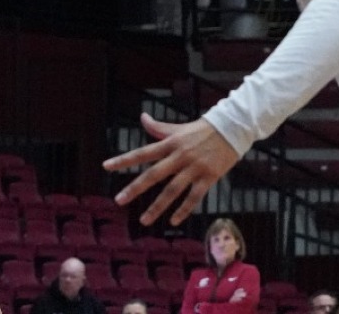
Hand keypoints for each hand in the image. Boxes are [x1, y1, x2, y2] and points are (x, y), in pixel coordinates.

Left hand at [102, 113, 239, 224]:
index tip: (106, 166)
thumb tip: (142, 117)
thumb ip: (159, 128)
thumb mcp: (178, 128)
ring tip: (144, 220)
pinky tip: (173, 221)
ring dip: (157, 207)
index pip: (142, 152)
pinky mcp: (209, 177)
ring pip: (172, 190)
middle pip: (154, 174)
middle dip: (135, 188)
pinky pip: (194, 197)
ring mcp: (194, 168)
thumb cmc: (202, 129)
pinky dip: (183, 210)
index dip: (124, 160)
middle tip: (119, 200)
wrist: (232, 128)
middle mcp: (179, 156)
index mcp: (170, 143)